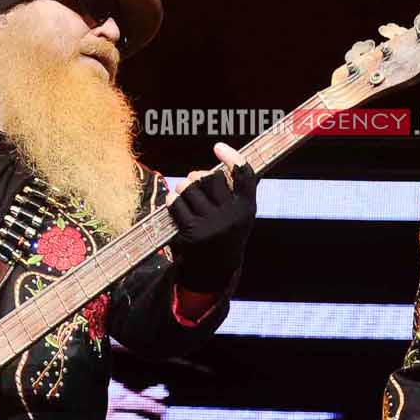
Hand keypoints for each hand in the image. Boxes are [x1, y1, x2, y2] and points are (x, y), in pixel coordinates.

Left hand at [167, 142, 255, 292]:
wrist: (215, 273)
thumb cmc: (225, 234)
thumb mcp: (238, 215)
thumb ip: (230, 192)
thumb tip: (204, 170)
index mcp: (247, 209)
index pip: (244, 175)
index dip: (231, 157)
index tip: (218, 147)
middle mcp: (232, 217)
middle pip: (210, 178)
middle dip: (198, 177)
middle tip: (194, 181)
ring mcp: (212, 225)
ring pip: (190, 188)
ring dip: (183, 188)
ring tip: (184, 194)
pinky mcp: (192, 233)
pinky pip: (176, 204)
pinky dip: (173, 201)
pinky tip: (175, 205)